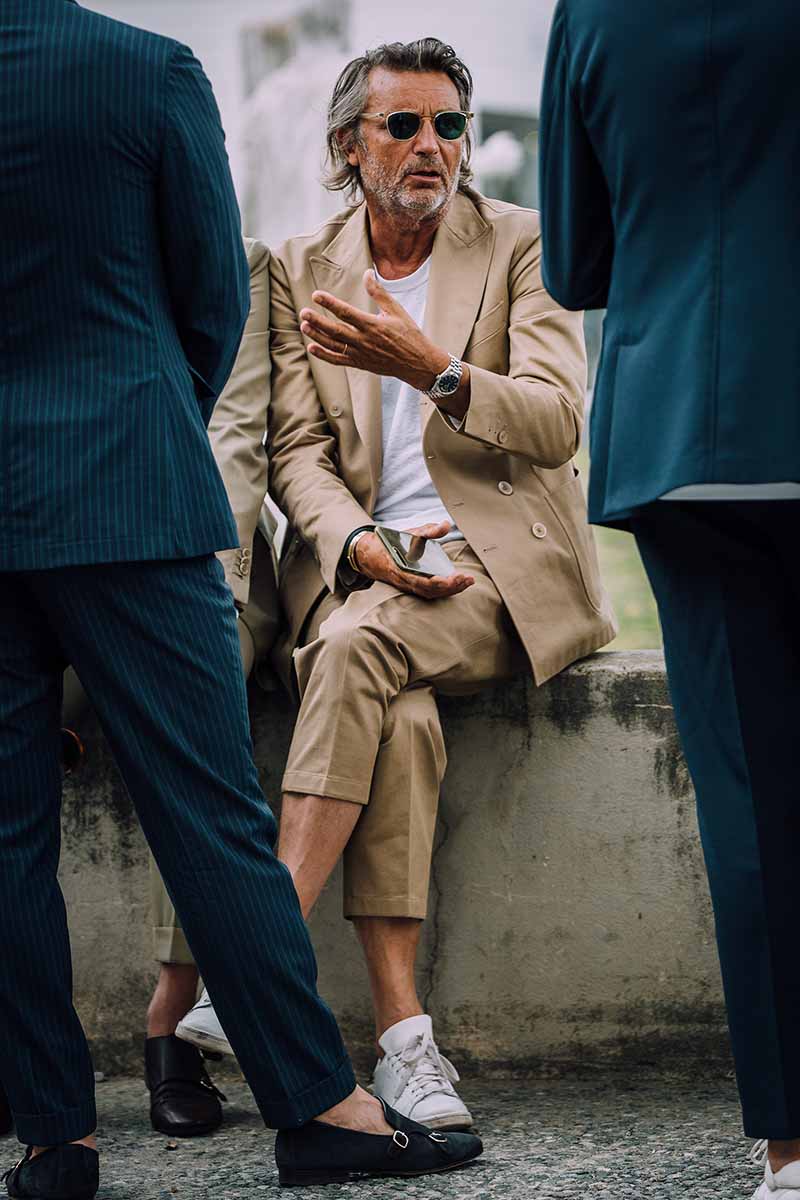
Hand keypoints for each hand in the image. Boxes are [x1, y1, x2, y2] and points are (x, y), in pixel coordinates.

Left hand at [300, 270, 449, 392]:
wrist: (417, 363)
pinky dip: (324, 355)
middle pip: (336, 330)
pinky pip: (339, 360)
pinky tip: (312, 347)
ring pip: (334, 345)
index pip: (346, 313)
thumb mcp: (396, 310)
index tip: (316, 295)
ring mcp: (361, 354)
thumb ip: (379, 293)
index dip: (330, 303)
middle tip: (303, 312)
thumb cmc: (409, 334)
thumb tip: (367, 273)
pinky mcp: (360, 364)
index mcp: (373, 325)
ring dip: (317, 336)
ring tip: (304, 326)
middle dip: (318, 321)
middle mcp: (365, 341)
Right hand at [353, 522, 474, 600]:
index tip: (456, 577)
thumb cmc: (393, 543)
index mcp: (402, 569)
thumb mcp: (411, 533)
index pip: (423, 582)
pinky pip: (429, 593)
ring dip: (450, 590)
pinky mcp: (413, 587)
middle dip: (451, 587)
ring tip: (467, 582)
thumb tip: (446, 525)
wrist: (372, 556)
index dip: (440, 582)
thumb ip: (429, 530)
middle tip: (468, 579)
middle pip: (431, 591)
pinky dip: (444, 591)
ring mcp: (409, 586)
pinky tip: (457, 585)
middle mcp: (406, 581)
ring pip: (431, 594)